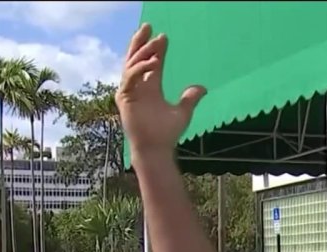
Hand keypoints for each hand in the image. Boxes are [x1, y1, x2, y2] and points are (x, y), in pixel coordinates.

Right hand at [116, 23, 206, 156]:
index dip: (157, 49)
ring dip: (143, 52)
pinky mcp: (124, 97)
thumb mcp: (183, 112)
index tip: (164, 37)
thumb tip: (202, 88)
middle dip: (141, 42)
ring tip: (155, 43)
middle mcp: (138, 87)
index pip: (152, 63)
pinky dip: (140, 67)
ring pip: (131, 64)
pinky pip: (130, 76)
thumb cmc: (167, 134)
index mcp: (150, 88)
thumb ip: (190, 99)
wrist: (157, 148)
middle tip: (148, 27)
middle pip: (137, 58)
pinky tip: (153, 62)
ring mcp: (130, 91)